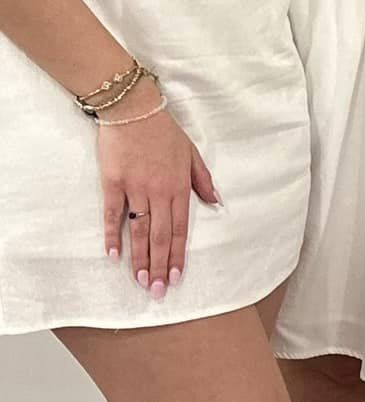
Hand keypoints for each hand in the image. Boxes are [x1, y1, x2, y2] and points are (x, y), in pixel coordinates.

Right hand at [95, 83, 220, 298]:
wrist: (134, 110)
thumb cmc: (164, 131)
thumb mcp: (192, 152)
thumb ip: (203, 179)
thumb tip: (215, 202)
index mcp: (179, 187)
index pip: (180, 228)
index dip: (177, 254)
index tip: (176, 277)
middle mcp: (159, 192)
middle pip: (159, 235)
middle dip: (159, 266)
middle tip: (157, 292)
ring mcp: (135, 189)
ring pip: (138, 230)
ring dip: (139, 258)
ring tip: (140, 281)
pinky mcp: (113, 183)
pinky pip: (113, 214)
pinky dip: (112, 235)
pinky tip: (113, 256)